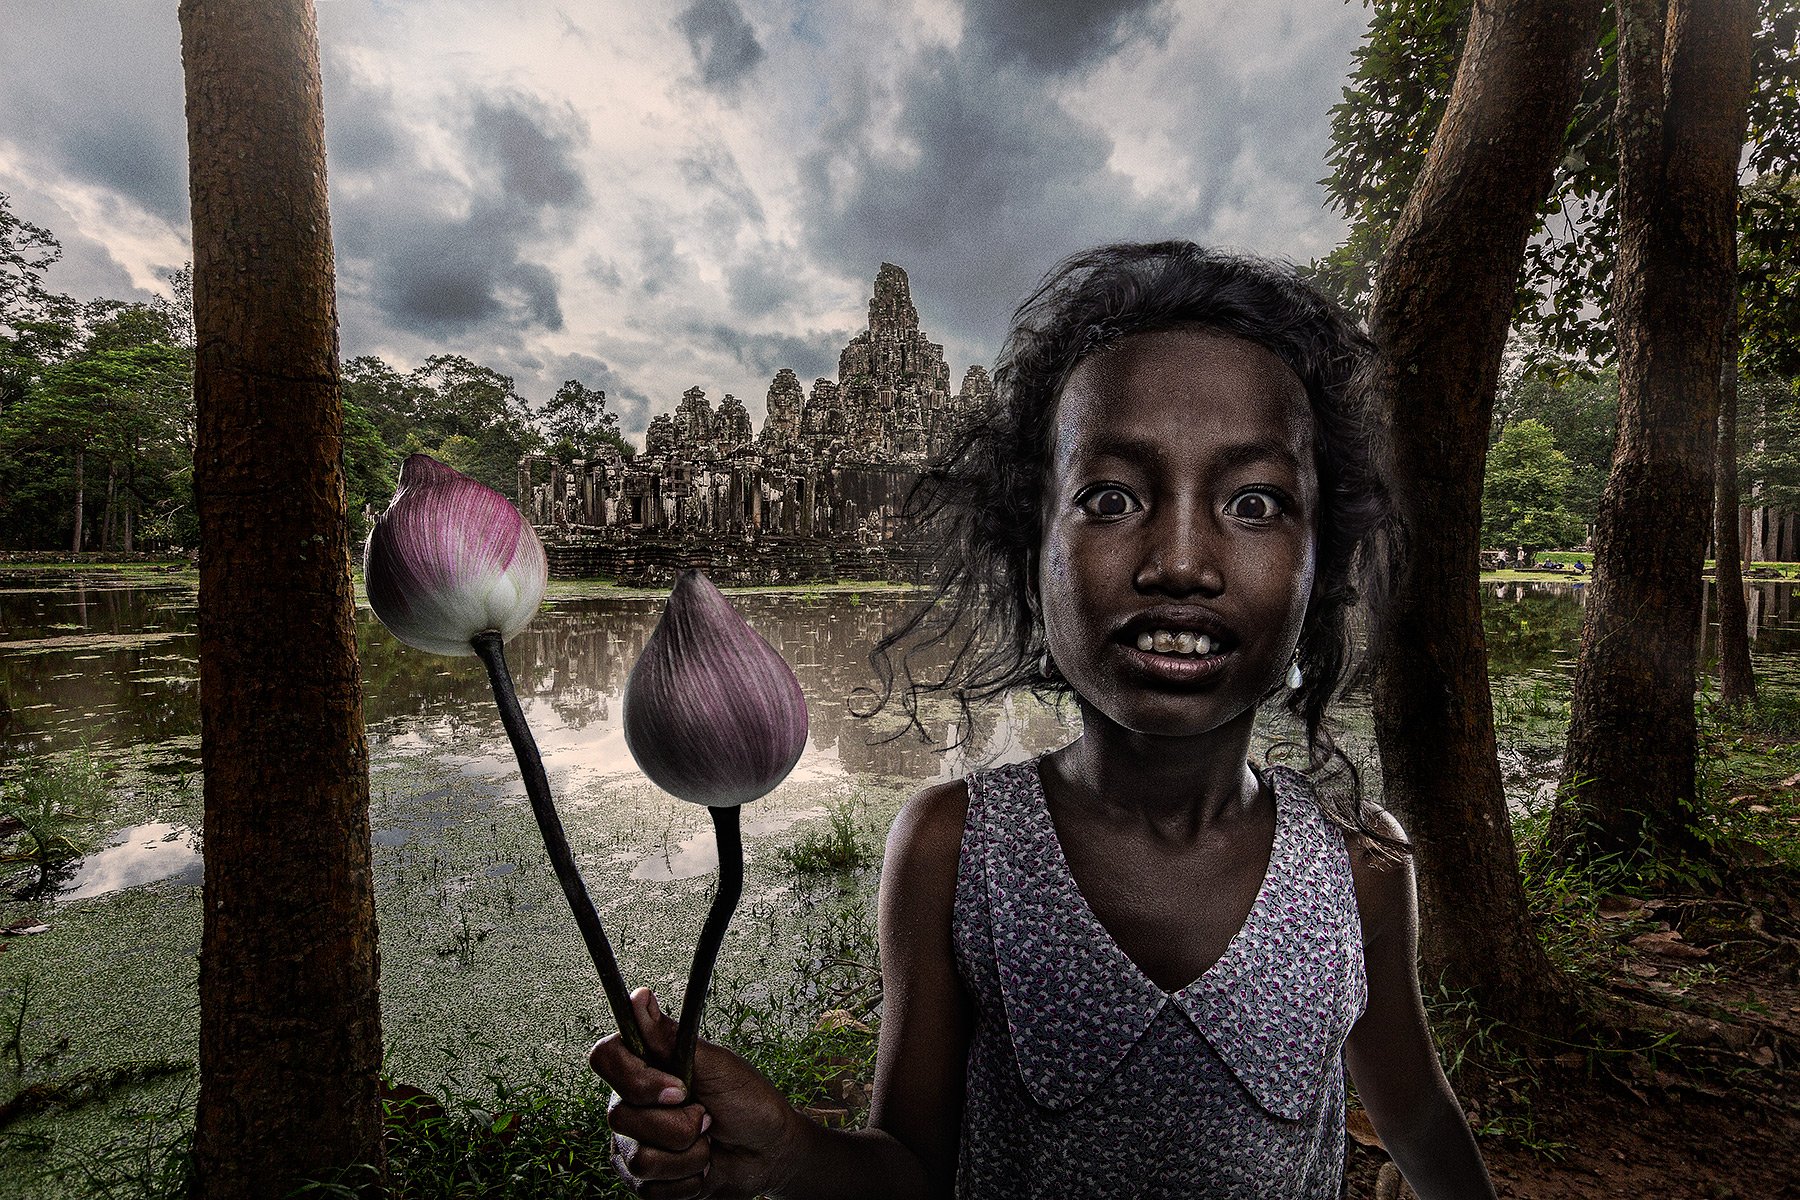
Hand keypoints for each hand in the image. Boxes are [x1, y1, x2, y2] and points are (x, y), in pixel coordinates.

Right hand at [591, 987, 805, 1198]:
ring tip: (707, 1144)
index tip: (680, 1088)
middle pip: (622, 1117)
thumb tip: (639, 996)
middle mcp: (630, 1104)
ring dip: (688, 1156)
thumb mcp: (715, 1064)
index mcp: (644, 1067)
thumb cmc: (748, 1101)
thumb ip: (670, 1036)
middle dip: (679, 1125)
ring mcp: (634, 1145)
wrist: (770, 1152)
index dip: (637, 1079)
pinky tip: (702, 1168)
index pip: (605, 1058)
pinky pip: (651, 1189)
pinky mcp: (645, 1181)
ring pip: (640, 1159)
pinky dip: (688, 1181)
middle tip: (707, 1117)